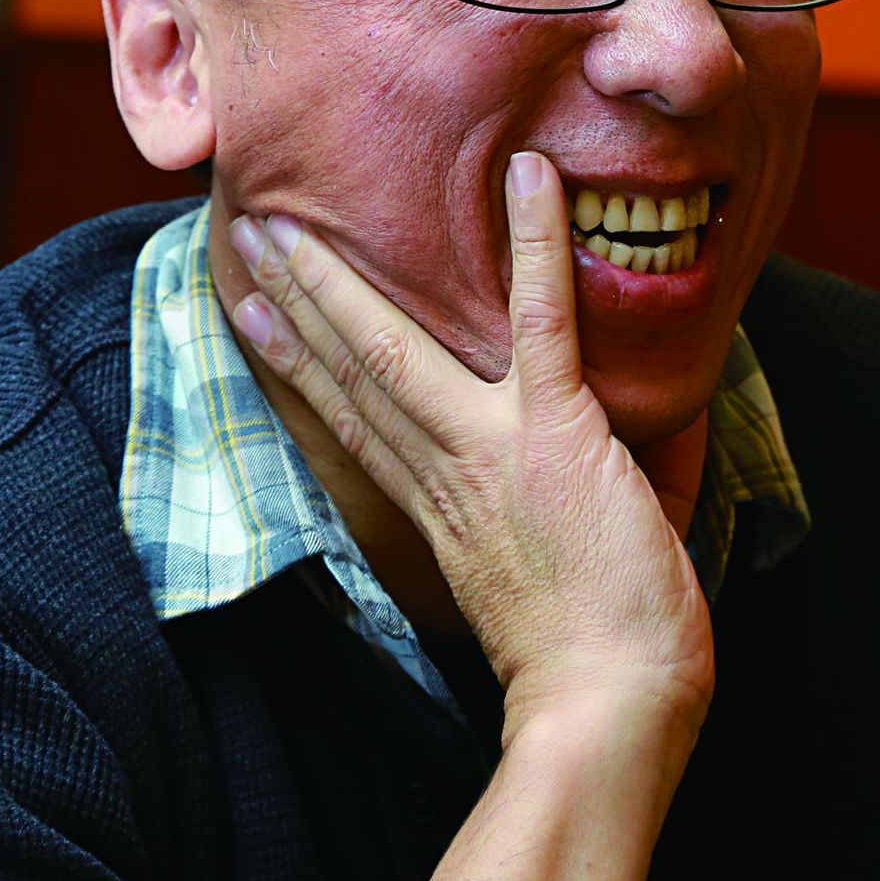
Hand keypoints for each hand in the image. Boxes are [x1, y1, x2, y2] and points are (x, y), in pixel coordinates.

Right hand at [228, 152, 714, 740]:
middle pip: (352, 375)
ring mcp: (493, 447)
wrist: (610, 705)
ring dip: (341, 280)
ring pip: (400, 348)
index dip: (304, 363)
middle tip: (245, 238)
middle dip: (295, 303)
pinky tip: (527, 176)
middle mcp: (448, 471)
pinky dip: (538, 244)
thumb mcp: (564, 567)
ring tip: (290, 222)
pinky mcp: (553, 431)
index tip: (256, 316)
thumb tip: (634, 431)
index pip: (357, 421)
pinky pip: (542, 321)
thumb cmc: (600, 652)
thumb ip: (576, 493)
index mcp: (441, 507)